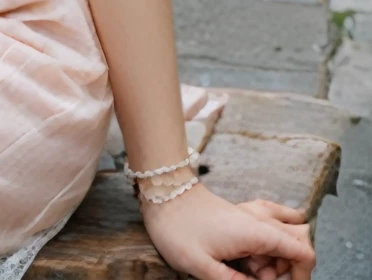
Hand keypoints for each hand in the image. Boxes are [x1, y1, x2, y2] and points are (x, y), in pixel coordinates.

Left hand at [141, 182, 315, 279]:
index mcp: (257, 232)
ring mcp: (253, 212)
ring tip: (250, 269)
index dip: (303, 276)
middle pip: (298, 242)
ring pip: (287, 233)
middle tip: (258, 278)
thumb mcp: (203, 268)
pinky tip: (250, 255)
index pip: (303, 252)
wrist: (162, 194)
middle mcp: (261, 218)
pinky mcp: (243, 211)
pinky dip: (270, 241)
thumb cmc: (177, 229)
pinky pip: (272, 222)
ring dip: (278, 255)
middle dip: (288, 268)